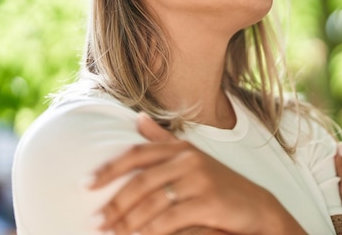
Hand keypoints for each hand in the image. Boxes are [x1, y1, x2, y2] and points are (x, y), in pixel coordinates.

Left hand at [89, 113, 304, 234]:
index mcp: (181, 149)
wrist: (256, 207)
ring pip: (151, 202)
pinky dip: (149, 231)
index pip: (137, 153)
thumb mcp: (192, 159)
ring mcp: (199, 180)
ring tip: (109, 233)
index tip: (86, 183)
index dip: (110, 168)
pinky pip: (169, 220)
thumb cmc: (218, 184)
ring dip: (126, 221)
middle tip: (94, 221)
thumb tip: (138, 118)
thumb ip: (163, 141)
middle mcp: (188, 160)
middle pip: (140, 181)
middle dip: (114, 203)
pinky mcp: (208, 202)